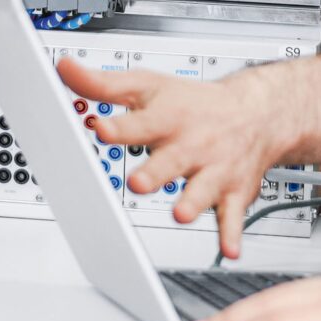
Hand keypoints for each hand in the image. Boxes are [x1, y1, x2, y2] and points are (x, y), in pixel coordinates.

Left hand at [55, 58, 290, 260]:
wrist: (255, 112)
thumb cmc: (193, 103)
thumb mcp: (148, 86)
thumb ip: (103, 85)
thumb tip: (64, 69)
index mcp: (168, 118)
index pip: (141, 122)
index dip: (120, 126)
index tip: (101, 129)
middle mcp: (192, 144)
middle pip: (172, 160)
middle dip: (156, 172)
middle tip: (138, 183)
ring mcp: (214, 170)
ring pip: (203, 189)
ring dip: (193, 202)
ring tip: (181, 214)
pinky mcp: (233, 193)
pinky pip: (233, 216)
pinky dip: (232, 234)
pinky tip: (229, 252)